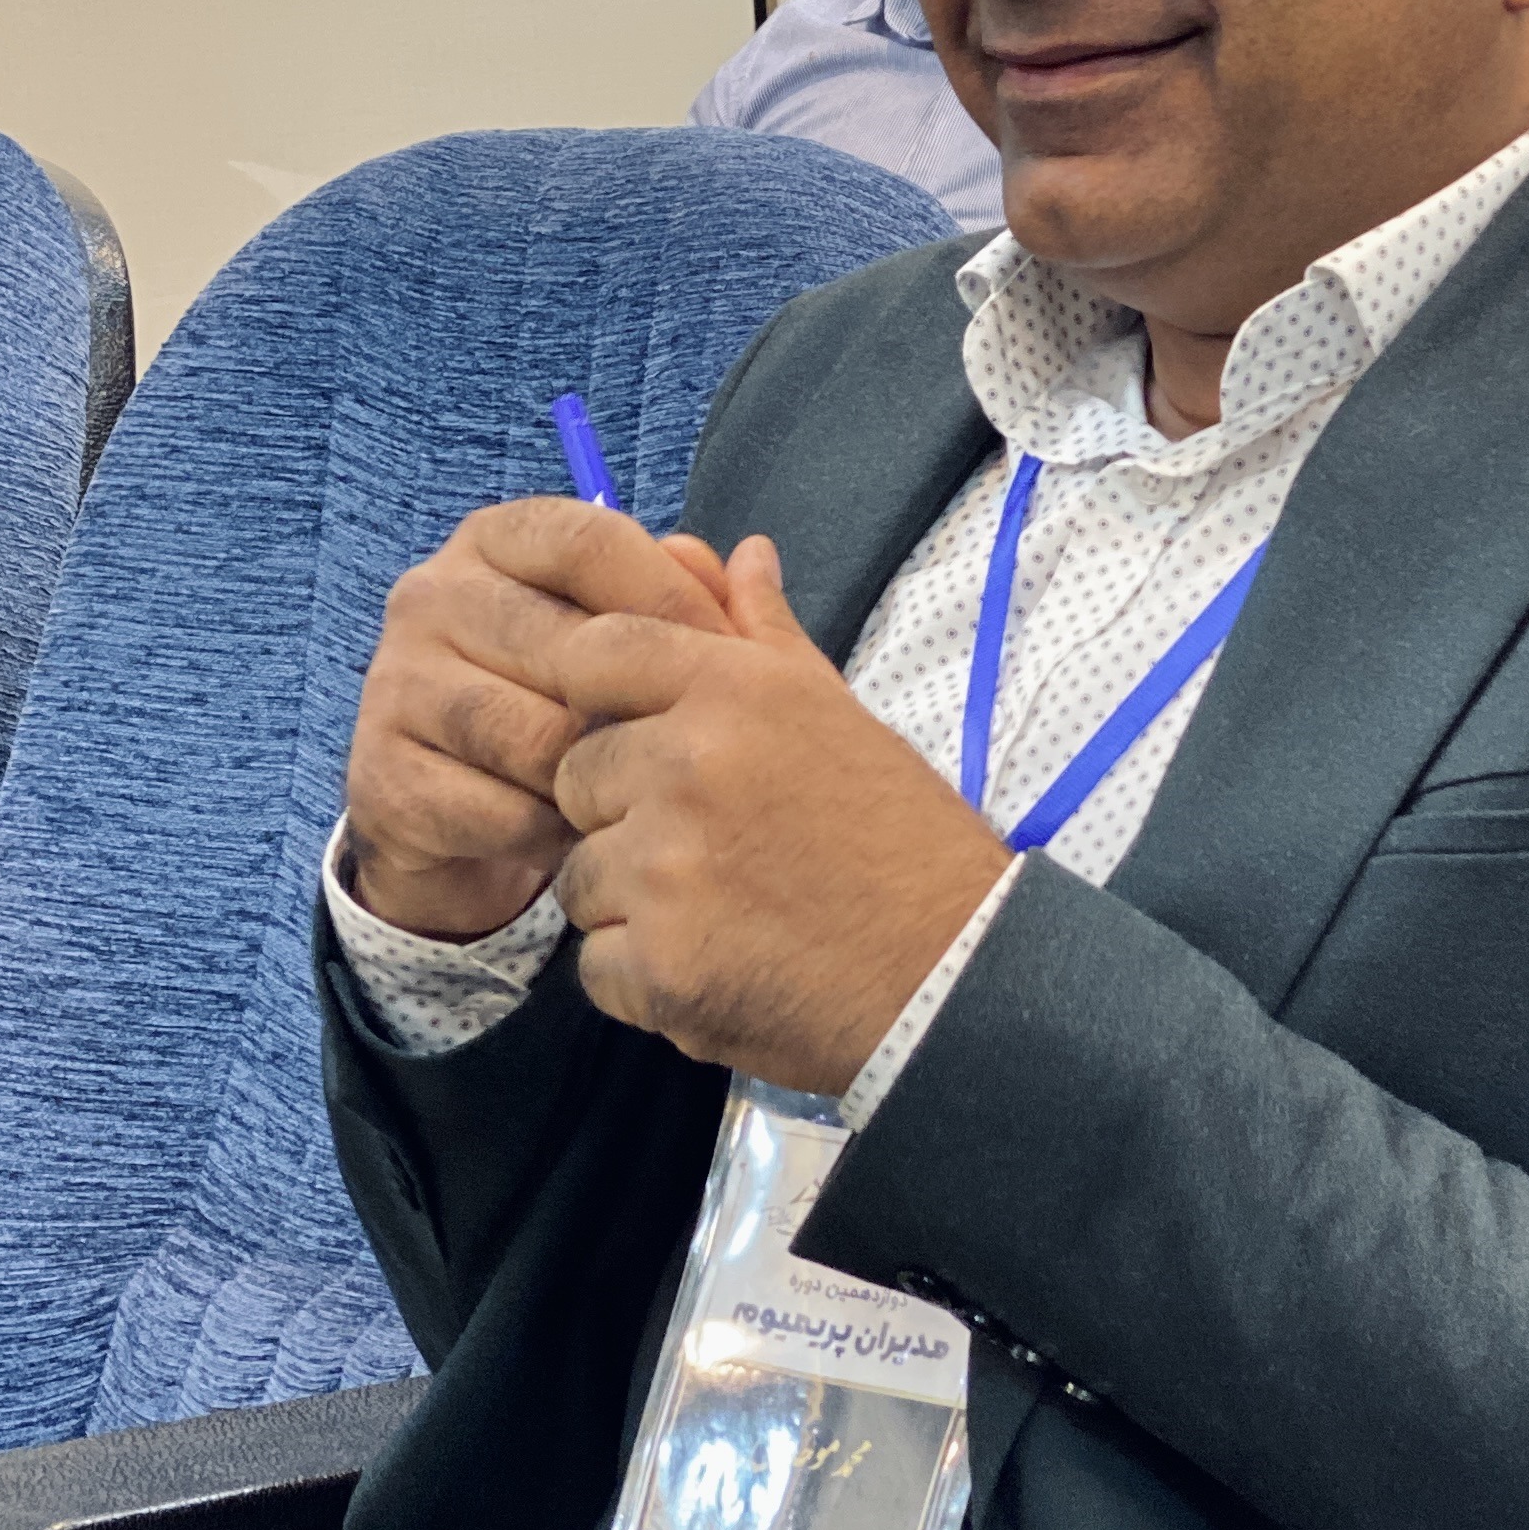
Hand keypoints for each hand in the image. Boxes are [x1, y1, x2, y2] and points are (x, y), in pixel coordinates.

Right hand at [341, 502, 732, 942]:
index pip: (589, 540)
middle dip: (638, 710)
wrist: (463, 818)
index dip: (670, 600)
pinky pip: (501, 811)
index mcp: (495, 539)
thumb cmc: (566, 706)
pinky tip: (577, 838)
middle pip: (566, 645)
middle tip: (693, 755)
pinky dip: (554, 836)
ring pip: (535, 737)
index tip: (731, 661)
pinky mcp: (381, 774)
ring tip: (632, 799)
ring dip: (597, 781)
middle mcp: (430, 595)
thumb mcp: (629, 645)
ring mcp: (394, 683)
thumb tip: (754, 561)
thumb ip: (691, 601)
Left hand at [546, 536, 1011, 1094]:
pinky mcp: (658, 963)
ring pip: (580, 877)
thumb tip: (741, 552)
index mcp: (736, 692)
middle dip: (620, 815)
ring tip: (726, 913)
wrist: (953, 975)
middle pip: (575, 775)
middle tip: (712, 848)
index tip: (644, 745)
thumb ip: (768, 637)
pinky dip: (646, 977)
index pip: (596, 653)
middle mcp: (690, 765)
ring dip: (632, 902)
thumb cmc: (904, 843)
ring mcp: (667, 867)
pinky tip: (721, 967)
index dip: (601, 701)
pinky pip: (597, 963)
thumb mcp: (842, 718)